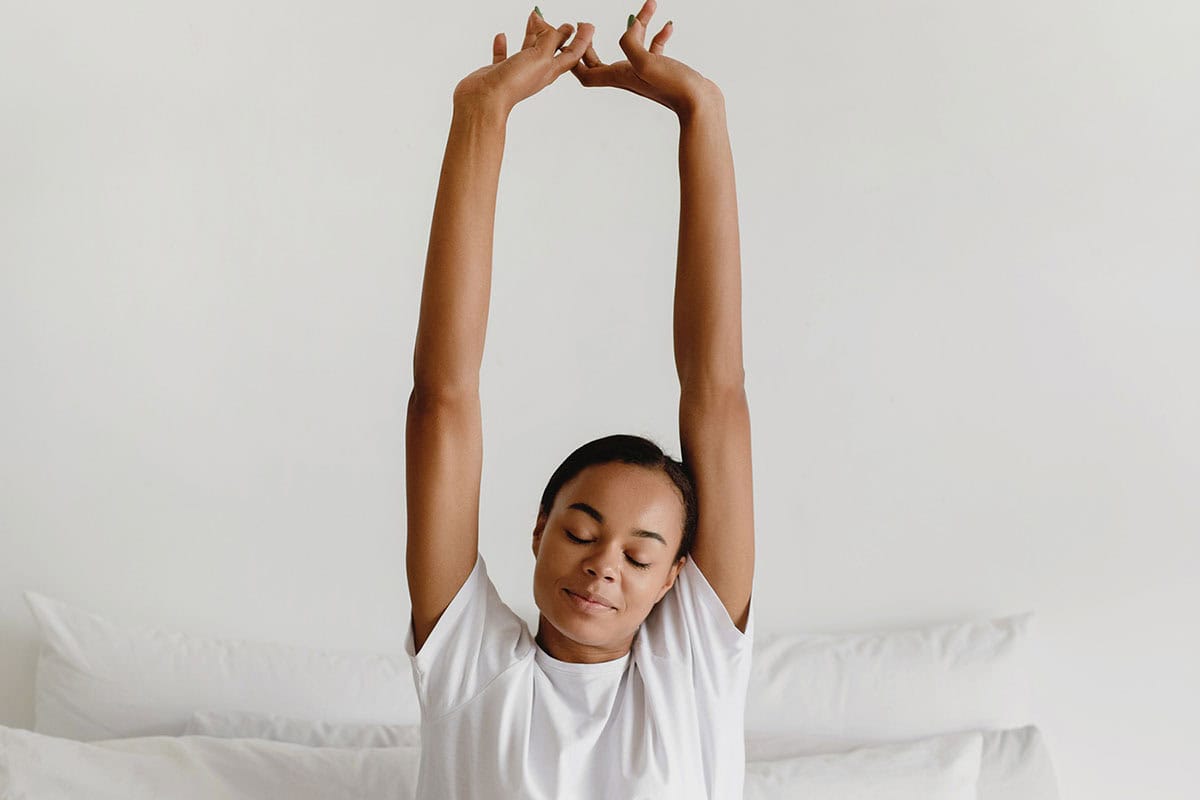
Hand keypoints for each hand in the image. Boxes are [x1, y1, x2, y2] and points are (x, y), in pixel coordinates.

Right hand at [454, 9, 593, 112]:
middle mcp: (535, 71)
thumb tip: (550, 26)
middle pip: (551, 49)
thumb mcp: (540, 57)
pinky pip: (503, 56)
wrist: (485, 100)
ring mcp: (516, 71)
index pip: (572, 53)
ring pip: (528, 49)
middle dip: (559, 35)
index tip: (588, 26)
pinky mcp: (498, 72)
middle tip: (567, 23)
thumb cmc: (513, 84)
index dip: (582, 40)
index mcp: (550, 70)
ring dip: (533, 34)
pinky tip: (502, 36)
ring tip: (534, 18)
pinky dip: (503, 46)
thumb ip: (549, 40)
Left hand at [570, 0, 717, 115]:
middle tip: (590, 25)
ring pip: (632, 47)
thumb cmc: (673, 86)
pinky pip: (654, 49)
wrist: (700, 104)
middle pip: (600, 62)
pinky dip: (658, 35)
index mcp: (618, 77)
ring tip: (650, 6)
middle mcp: (627, 77)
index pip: (585, 74)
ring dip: (638, 25)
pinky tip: (668, 25)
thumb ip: (631, 42)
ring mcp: (644, 74)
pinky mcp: (661, 71)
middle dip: (593, 43)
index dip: (576, 58)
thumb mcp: (645, 62)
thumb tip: (630, 25)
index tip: (577, 37)